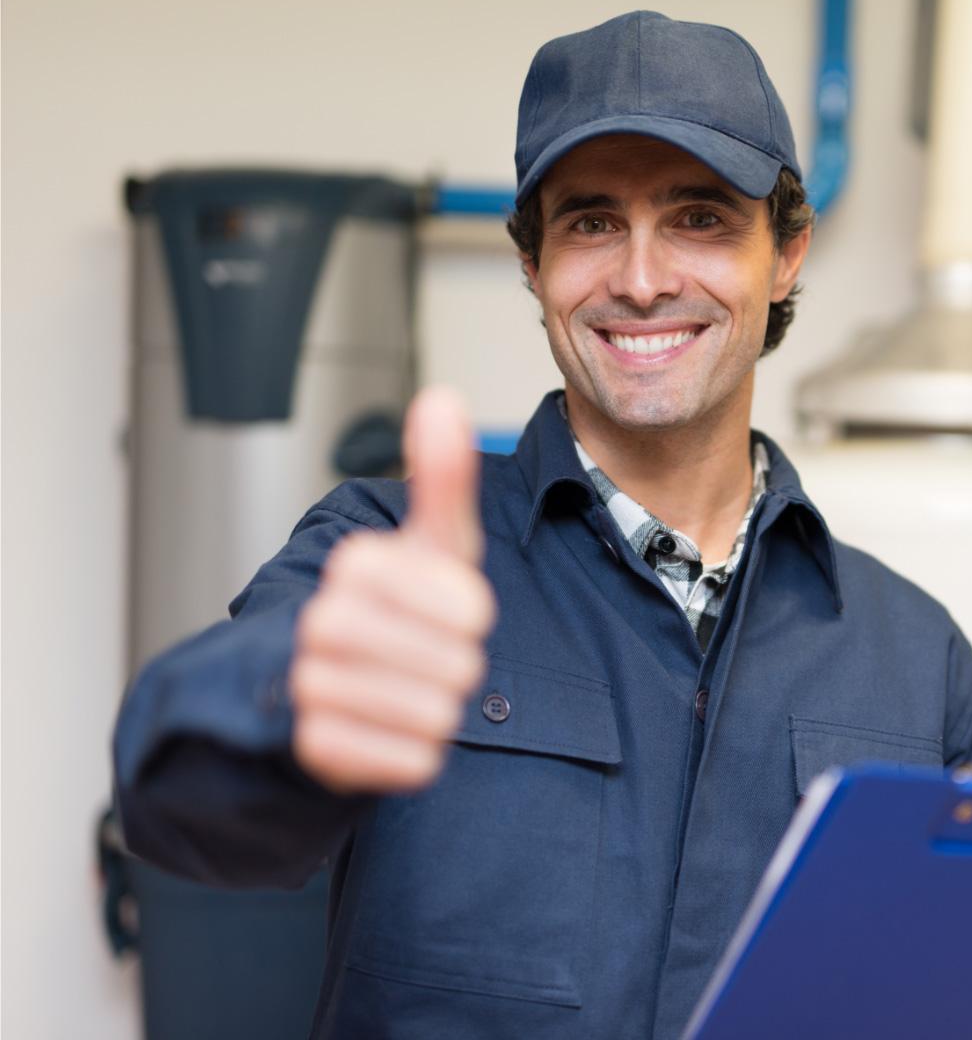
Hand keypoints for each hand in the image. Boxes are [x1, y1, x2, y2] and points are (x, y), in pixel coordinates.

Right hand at [290, 387, 497, 792]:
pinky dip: (415, 756)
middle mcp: (324, 621)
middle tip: (420, 657)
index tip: (441, 611)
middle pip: (459, 665)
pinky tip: (385, 731)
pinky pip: (413, 762)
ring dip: (437, 712)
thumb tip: (442, 397)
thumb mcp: (428, 543)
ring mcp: (312, 685)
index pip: (471, 609)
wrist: (322, 688)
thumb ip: (442, 477)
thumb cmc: (395, 608)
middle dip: (455, 668)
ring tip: (403, 691)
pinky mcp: (315, 750)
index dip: (470, 618)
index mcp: (357, 565)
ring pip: (437, 716)